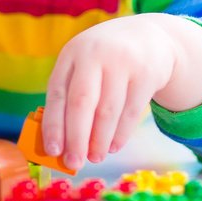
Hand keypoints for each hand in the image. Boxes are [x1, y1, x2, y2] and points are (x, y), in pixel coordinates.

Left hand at [42, 15, 182, 171]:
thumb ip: (71, 95)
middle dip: (76, 138)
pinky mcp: (146, 74)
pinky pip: (131, 112)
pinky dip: (121, 134)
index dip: (53, 124)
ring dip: (100, 140)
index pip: (57, 93)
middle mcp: (94, 55)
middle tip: (74, 164)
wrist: (148, 36)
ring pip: (108, 111)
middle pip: (82, 102)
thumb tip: (62, 143)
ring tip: (95, 158)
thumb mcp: (84, 65)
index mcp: (71, 54)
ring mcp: (122, 62)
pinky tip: (113, 147)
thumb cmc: (105, 60)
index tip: (52, 151)